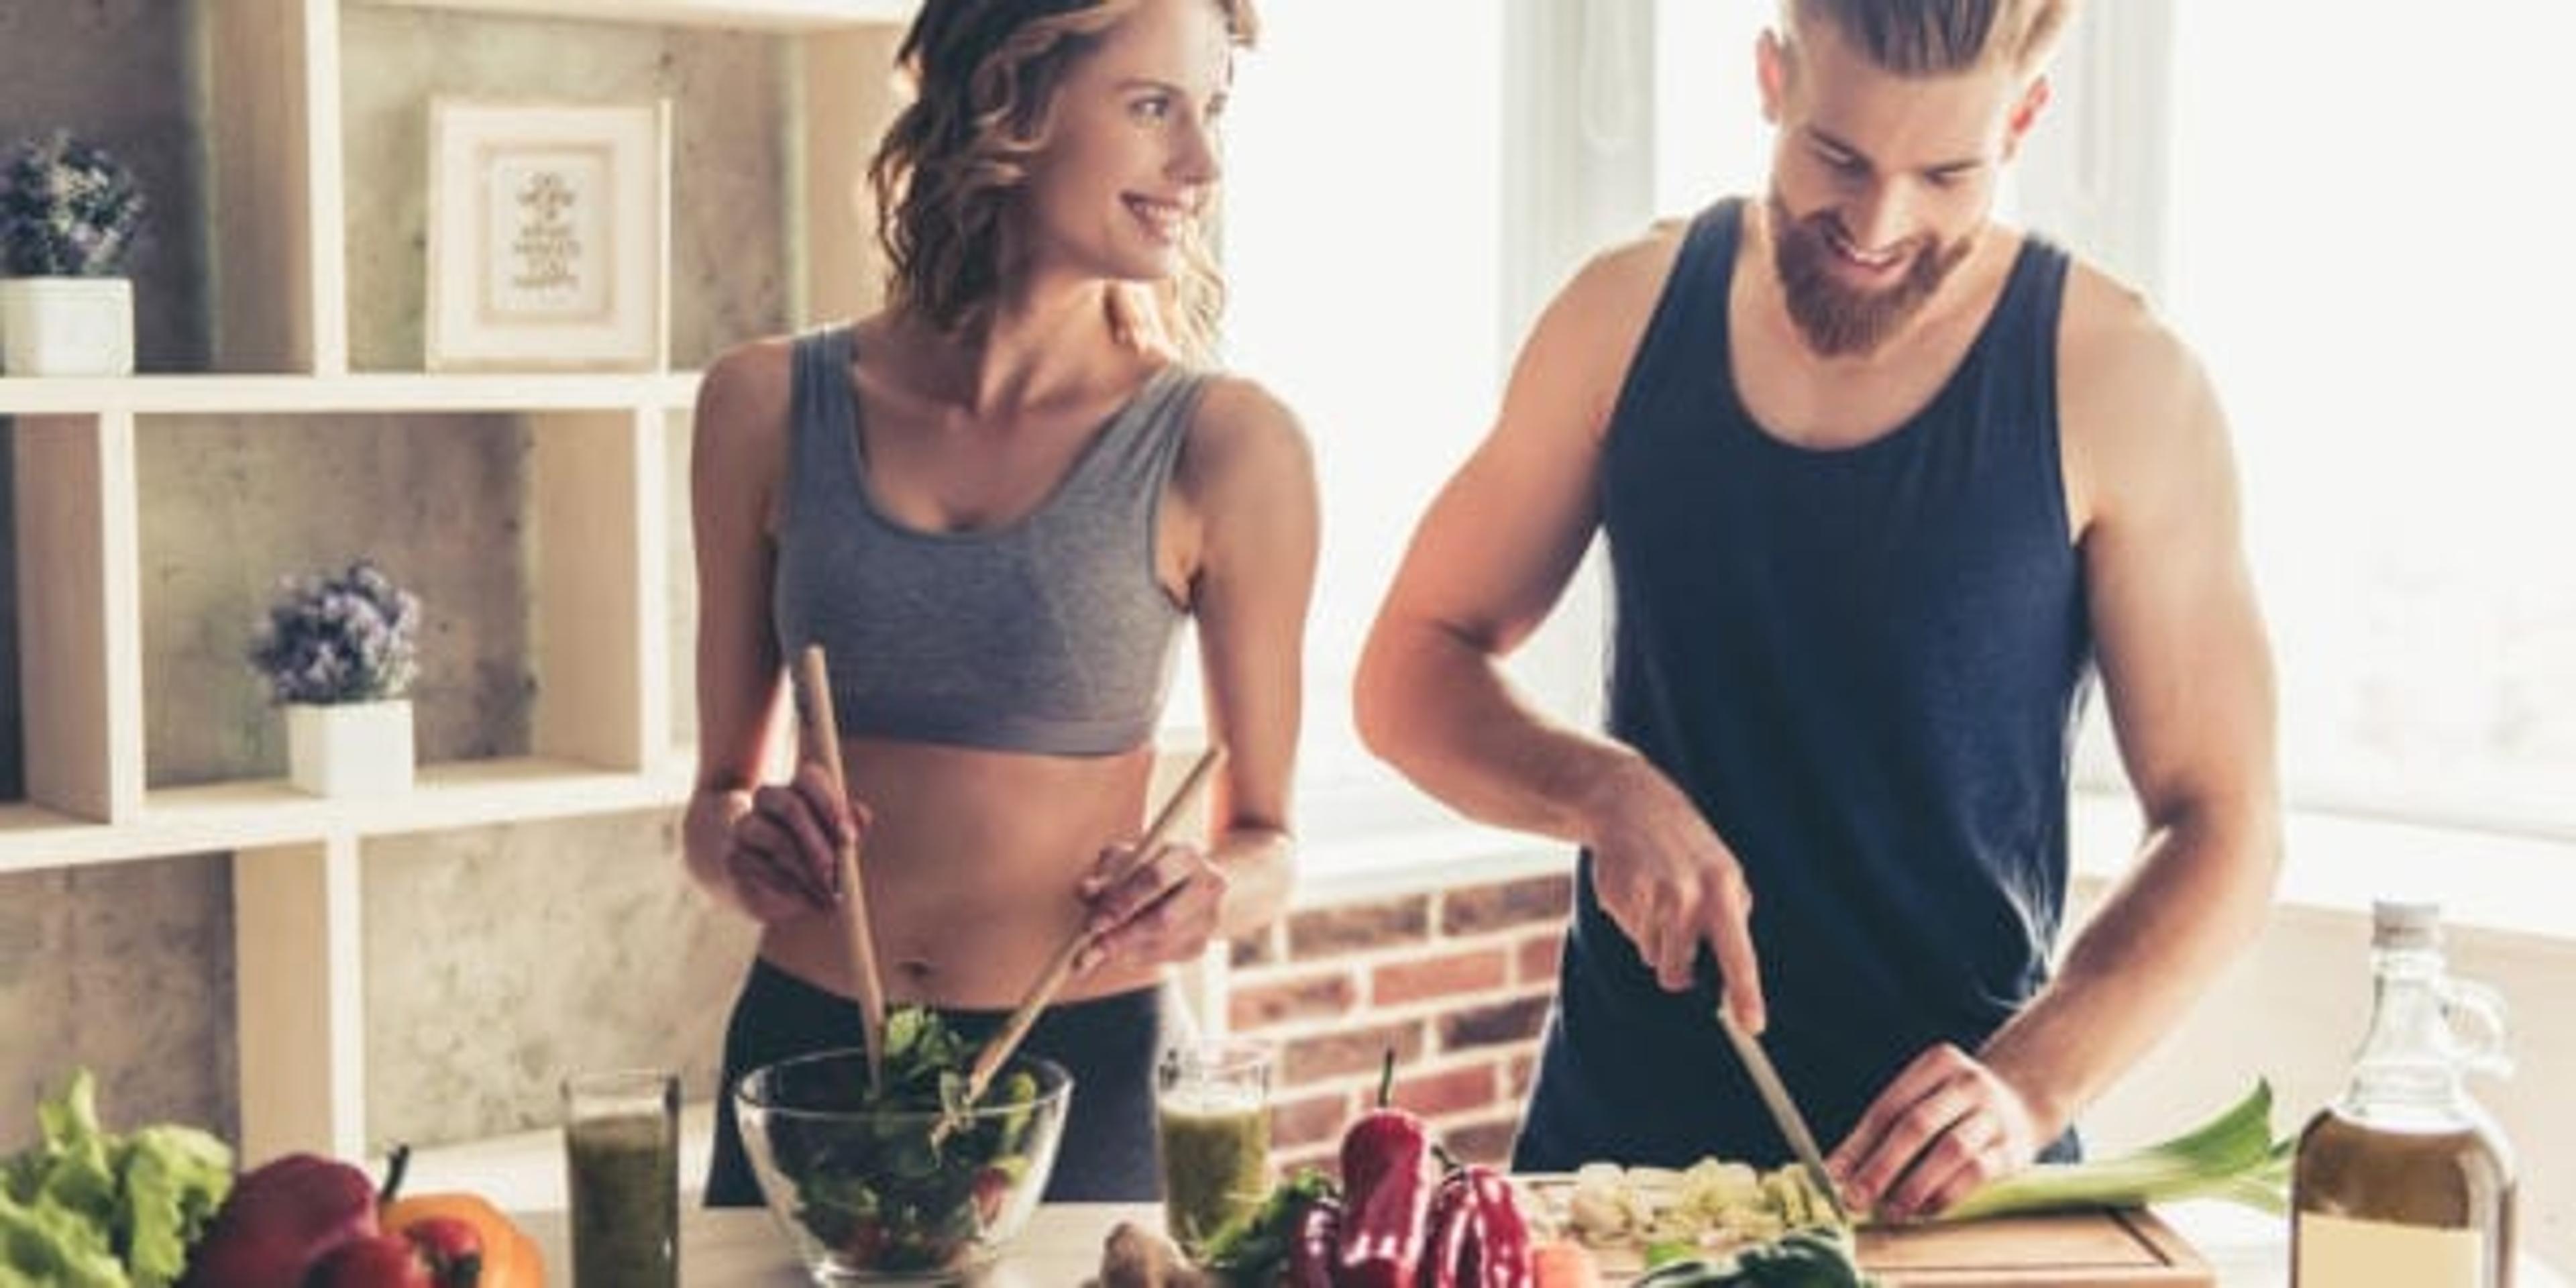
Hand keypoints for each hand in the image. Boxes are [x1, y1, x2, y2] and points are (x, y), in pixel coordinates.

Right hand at [722, 759, 868, 925]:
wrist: (769, 888)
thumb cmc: (813, 857)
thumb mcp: (836, 843)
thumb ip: (850, 827)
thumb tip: (862, 815)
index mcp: (797, 787)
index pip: (810, 777)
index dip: (831, 805)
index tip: (849, 838)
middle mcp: (767, 799)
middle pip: (791, 806)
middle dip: (818, 843)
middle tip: (835, 874)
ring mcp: (746, 825)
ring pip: (776, 839)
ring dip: (806, 870)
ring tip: (827, 894)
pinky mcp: (734, 855)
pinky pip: (761, 868)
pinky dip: (789, 887)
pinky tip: (807, 901)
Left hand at [1072, 838, 1228, 974]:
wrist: (1188, 883)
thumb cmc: (1147, 866)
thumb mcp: (1126, 860)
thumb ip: (1105, 872)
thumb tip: (1085, 890)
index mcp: (1186, 855)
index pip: (1155, 878)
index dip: (1123, 901)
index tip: (1094, 923)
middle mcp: (1207, 885)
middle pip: (1163, 919)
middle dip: (1122, 936)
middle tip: (1091, 950)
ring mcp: (1209, 918)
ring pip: (1162, 943)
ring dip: (1124, 951)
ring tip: (1095, 953)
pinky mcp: (1200, 944)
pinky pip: (1163, 957)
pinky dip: (1135, 957)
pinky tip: (1117, 953)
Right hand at [1581, 757, 1765, 1031]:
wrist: (1632, 804)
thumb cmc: (1688, 850)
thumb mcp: (1723, 874)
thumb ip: (1730, 919)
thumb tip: (1729, 980)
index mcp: (1723, 891)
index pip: (1739, 953)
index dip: (1746, 993)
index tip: (1753, 1026)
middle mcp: (1687, 897)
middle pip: (1677, 973)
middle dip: (1676, 966)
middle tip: (1676, 929)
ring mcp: (1650, 896)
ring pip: (1651, 956)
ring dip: (1654, 938)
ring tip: (1657, 895)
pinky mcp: (1618, 896)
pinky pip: (1629, 933)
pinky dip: (1633, 919)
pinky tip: (1637, 886)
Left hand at [1828, 1043, 2044, 1221]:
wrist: (2022, 1101)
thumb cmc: (1952, 1106)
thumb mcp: (1923, 1098)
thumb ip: (1882, 1129)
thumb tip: (1838, 1172)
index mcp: (1937, 1063)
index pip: (1889, 1106)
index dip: (1858, 1143)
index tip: (1834, 1175)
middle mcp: (1968, 1083)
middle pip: (1917, 1125)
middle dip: (1881, 1166)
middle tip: (1856, 1199)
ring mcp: (1995, 1114)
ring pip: (1950, 1150)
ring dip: (1915, 1185)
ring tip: (1890, 1211)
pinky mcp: (2014, 1148)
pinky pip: (1977, 1173)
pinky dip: (1946, 1194)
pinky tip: (1925, 1210)